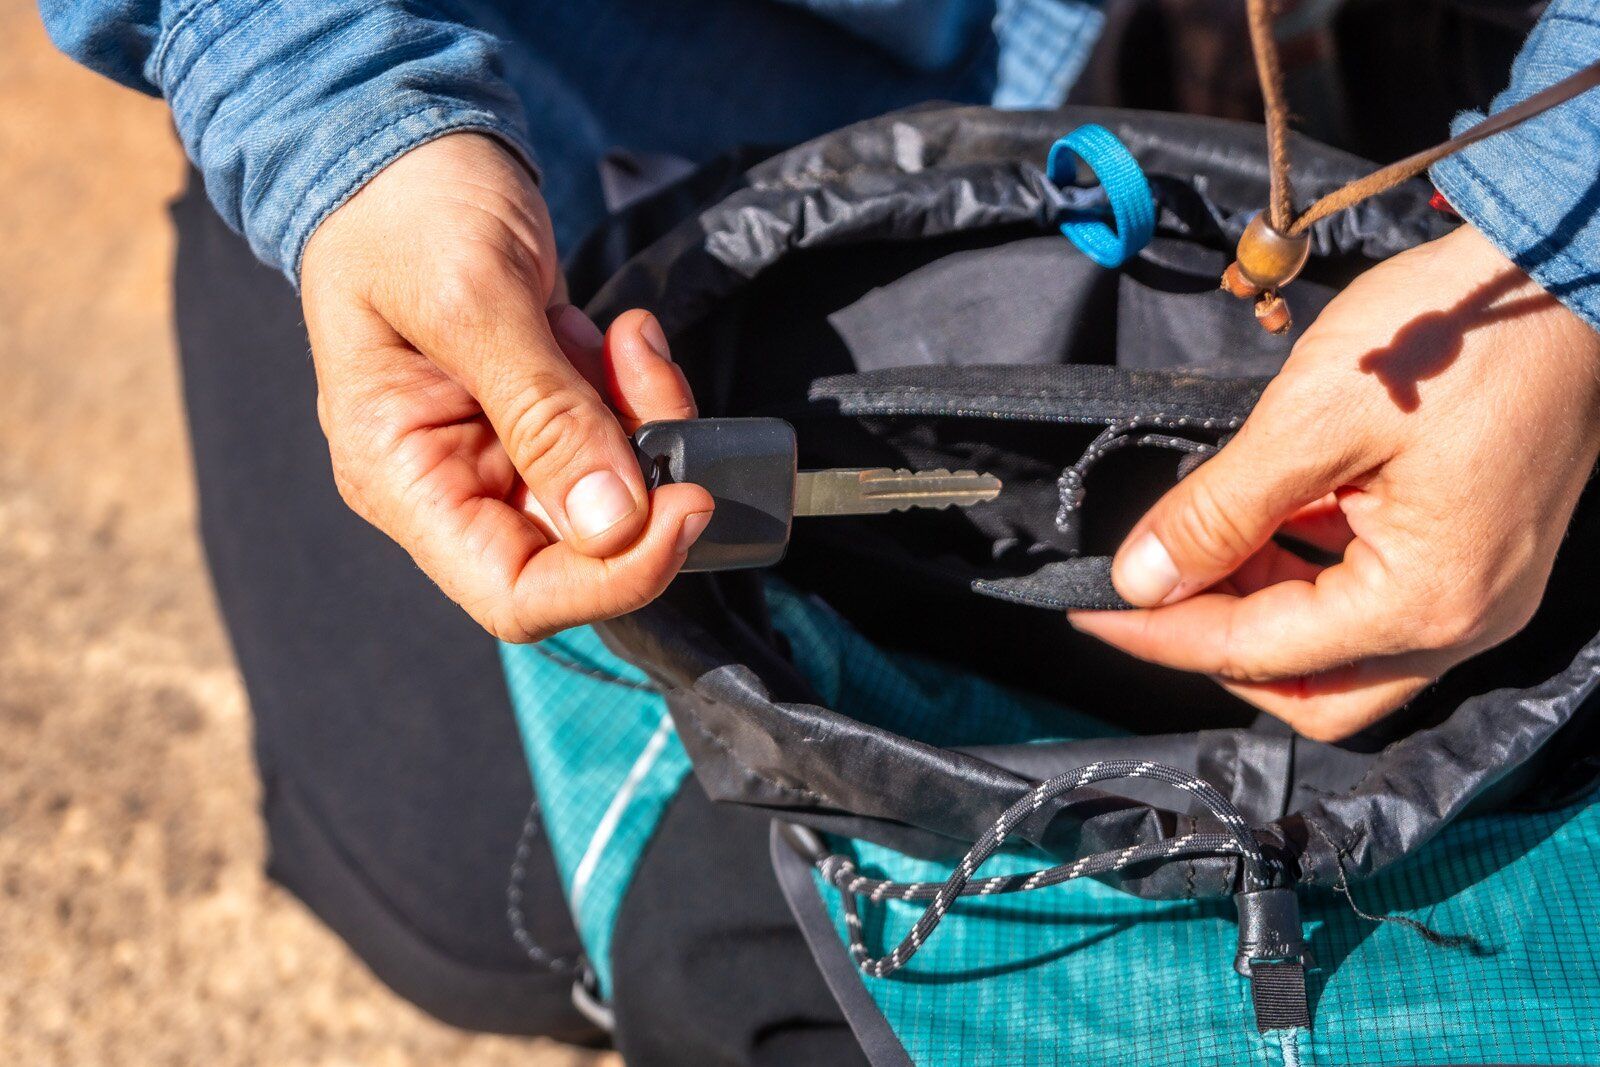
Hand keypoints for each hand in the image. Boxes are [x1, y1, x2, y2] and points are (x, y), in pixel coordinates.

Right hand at [301, 133, 712, 641]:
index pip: (514, 594)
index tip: (684, 508)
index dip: (610, 579)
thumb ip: (544, 415)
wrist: (405, 143)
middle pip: (582, 549)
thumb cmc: (405, 211)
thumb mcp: (473, 302)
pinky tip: (624, 335)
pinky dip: (641, 392)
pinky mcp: (547, 413)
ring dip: (649, 423)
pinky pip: (620, 436)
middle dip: (646, 480)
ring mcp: (503, 451)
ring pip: (618, 491)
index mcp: (402, 479)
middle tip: (658, 389)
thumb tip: (613, 525)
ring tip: (631, 342)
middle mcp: (453, 483)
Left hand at [1069, 225, 1599, 739]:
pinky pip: (1379, 602)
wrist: (1569, 267)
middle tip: (1149, 593)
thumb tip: (1140, 579)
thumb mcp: (1313, 420)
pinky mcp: (1482, 558)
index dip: (1160, 634)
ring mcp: (1482, 594)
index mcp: (1425, 603)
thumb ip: (1221, 510)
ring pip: (1344, 653)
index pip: (1258, 652)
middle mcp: (1464, 623)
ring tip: (1199, 545)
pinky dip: (1310, 578)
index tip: (1089, 611)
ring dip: (1263, 613)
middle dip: (1220, 649)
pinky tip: (1265, 525)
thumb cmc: (1456, 333)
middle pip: (1312, 691)